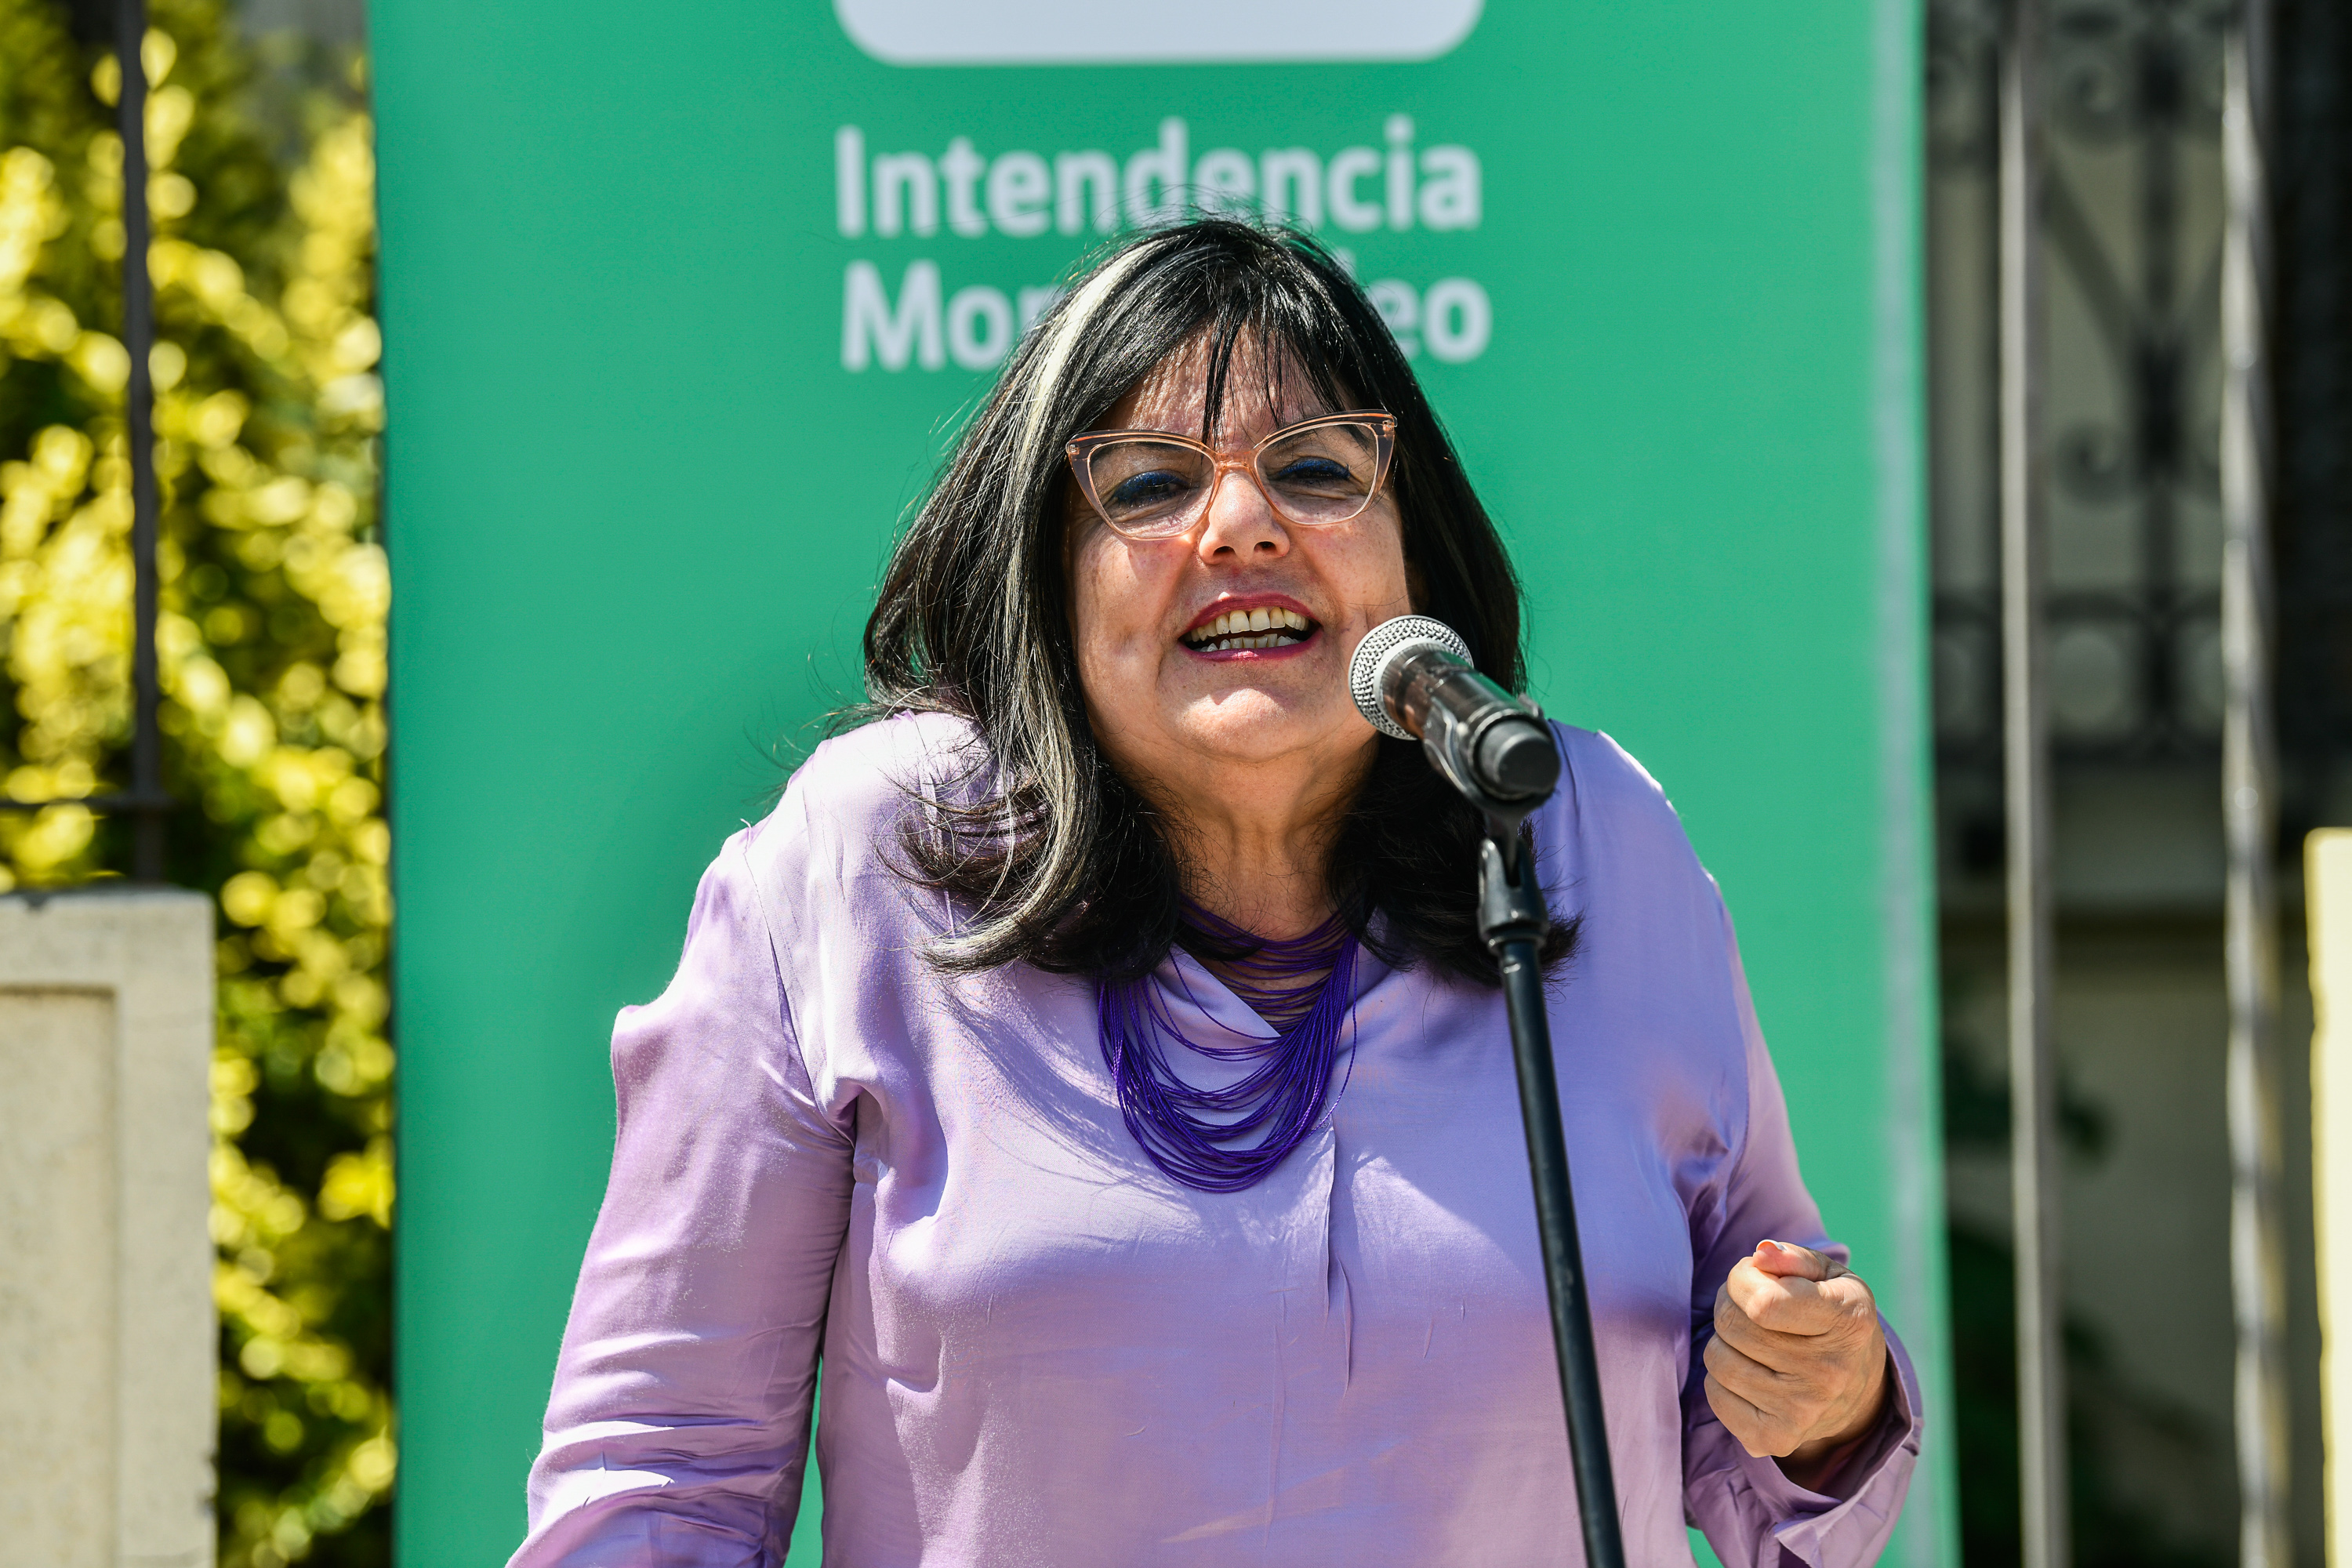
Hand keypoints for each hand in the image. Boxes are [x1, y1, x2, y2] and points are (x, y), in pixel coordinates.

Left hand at [1702, 1239, 1889, 1488]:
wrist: (1857, 1390)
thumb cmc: (1831, 1315)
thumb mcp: (1827, 1276)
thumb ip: (1792, 1258)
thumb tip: (1760, 1255)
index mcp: (1847, 1320)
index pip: (1762, 1302)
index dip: (1742, 1281)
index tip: (1754, 1278)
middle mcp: (1830, 1372)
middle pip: (1732, 1327)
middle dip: (1730, 1306)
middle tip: (1752, 1310)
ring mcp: (1803, 1412)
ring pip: (1718, 1359)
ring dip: (1725, 1343)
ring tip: (1754, 1342)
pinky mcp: (1775, 1439)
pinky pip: (1715, 1395)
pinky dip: (1722, 1379)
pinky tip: (1753, 1374)